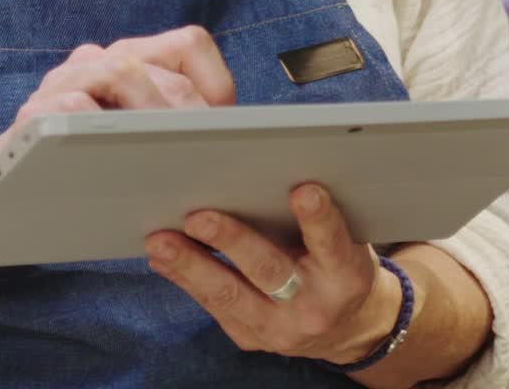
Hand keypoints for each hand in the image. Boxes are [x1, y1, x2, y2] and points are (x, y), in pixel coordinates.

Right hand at [0, 26, 233, 285]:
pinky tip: (113, 162)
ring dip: (152, 118)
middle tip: (202, 160)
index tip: (225, 129)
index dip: (215, 84)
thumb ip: (175, 132)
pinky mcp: (34, 113)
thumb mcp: (135, 144)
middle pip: (163, 71)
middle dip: (190, 119)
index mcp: (130, 59)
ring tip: (167, 158)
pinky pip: (74, 105)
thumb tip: (237, 147)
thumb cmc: (83, 168)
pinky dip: (99, 130)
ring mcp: (64, 82)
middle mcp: (98, 60)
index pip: (188, 44)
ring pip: (122, 71)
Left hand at [145, 183, 404, 364]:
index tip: (303, 190)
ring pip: (229, 295)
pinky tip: (162, 259)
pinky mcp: (251, 338)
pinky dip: (185, 279)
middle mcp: (313, 307)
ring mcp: (279, 329)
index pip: (330, 242)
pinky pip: (213, 307)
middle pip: (268, 270)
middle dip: (230, 241)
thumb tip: (266, 170)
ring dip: (190, 265)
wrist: (348, 327)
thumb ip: (318, 215)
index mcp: (345, 275)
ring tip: (160, 241)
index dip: (317, 218)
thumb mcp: (348, 238)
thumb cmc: (340, 261)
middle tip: (198, 217)